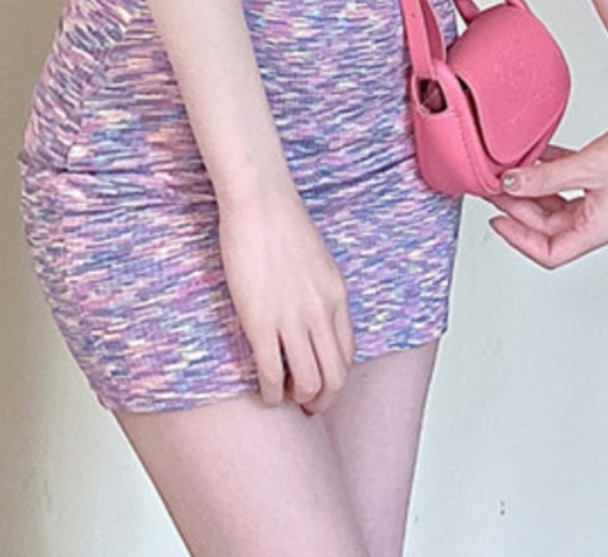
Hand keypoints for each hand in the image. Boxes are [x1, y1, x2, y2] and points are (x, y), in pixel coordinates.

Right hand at [218, 186, 354, 414]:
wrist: (260, 200)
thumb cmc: (281, 219)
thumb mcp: (317, 257)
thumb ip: (319, 288)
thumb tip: (311, 309)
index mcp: (336, 295)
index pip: (347, 353)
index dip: (336, 378)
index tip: (323, 385)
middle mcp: (321, 312)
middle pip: (334, 376)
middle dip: (323, 400)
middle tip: (308, 407)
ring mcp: (292, 318)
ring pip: (307, 382)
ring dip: (299, 401)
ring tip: (285, 401)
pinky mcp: (260, 321)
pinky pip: (272, 373)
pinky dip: (271, 393)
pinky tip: (265, 396)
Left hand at [488, 99, 607, 267]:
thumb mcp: (585, 167)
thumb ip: (545, 177)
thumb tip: (511, 183)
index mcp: (597, 229)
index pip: (550, 252)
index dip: (518, 239)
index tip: (496, 219)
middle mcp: (598, 220)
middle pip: (549, 227)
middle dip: (519, 208)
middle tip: (497, 186)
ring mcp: (601, 200)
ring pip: (556, 204)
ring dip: (532, 189)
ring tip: (511, 171)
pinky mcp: (603, 180)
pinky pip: (567, 183)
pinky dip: (549, 172)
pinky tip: (536, 156)